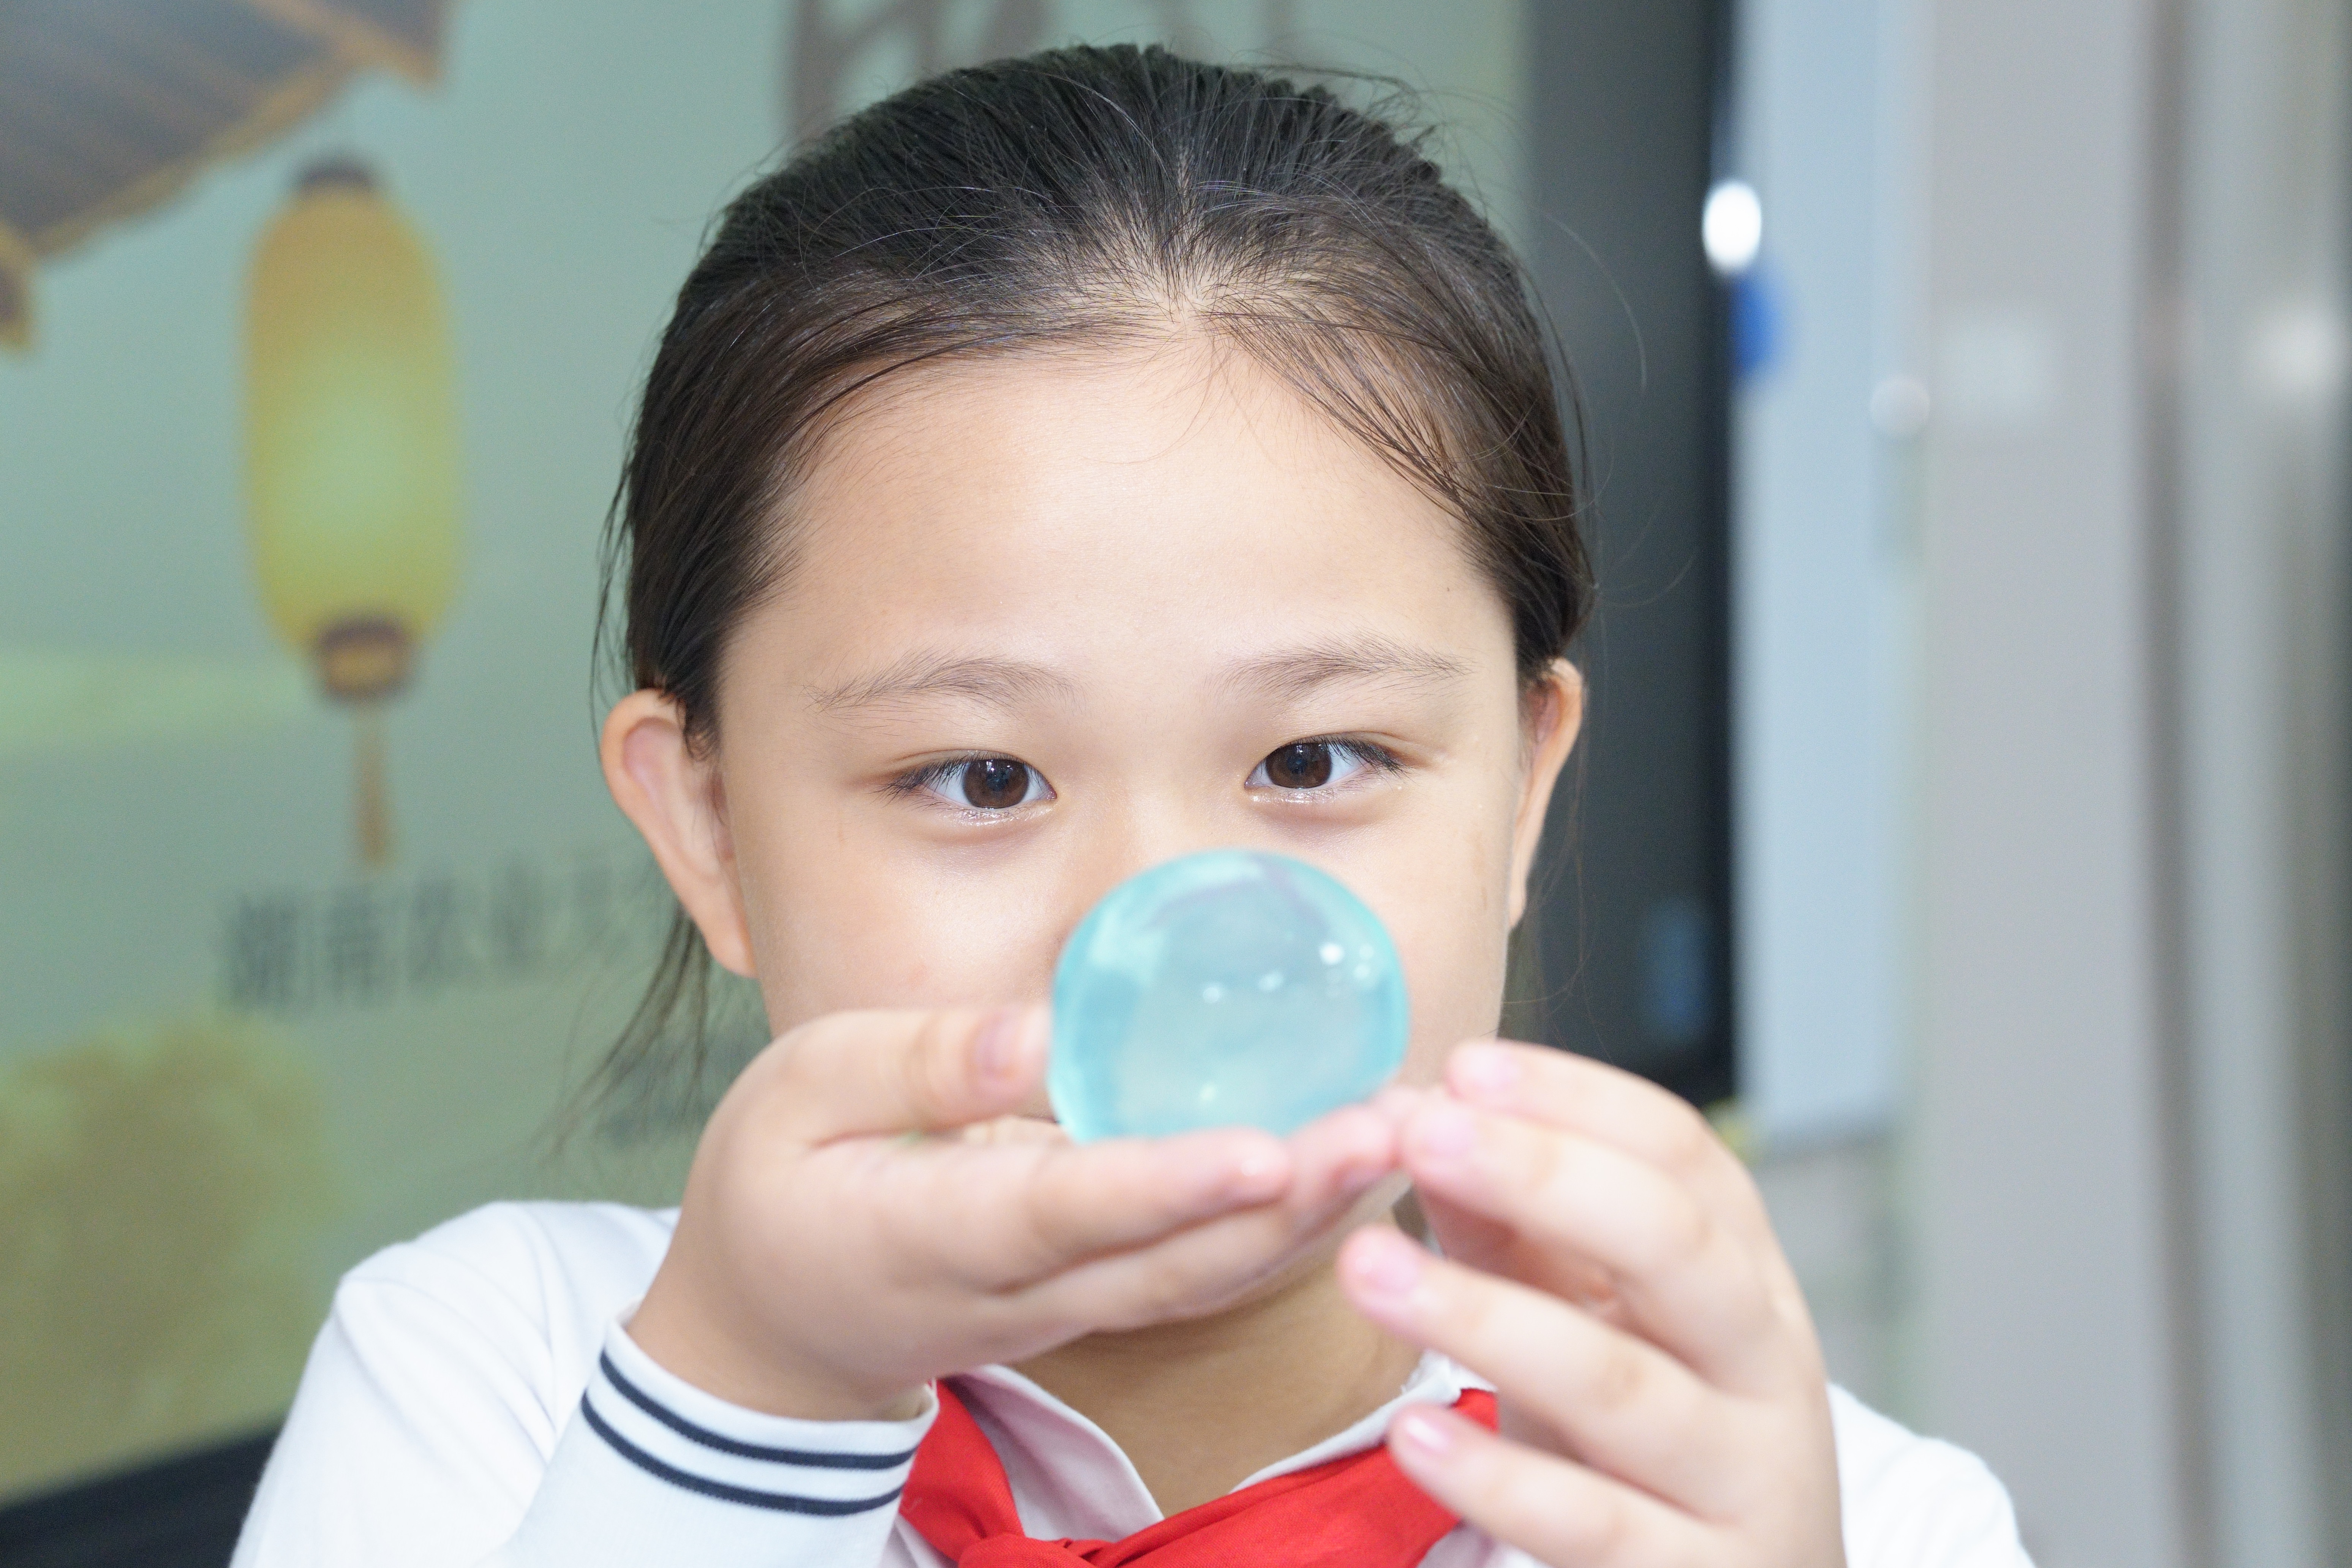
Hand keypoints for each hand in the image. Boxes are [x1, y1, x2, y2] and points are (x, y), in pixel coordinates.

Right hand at [631, 1005, 1397, 1420]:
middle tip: (1393, 1125)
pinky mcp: (1103, 1299)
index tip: (1264, 1151)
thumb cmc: (778, 1182)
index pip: (1065, 1209)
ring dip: (1317, 1219)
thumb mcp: (799, 1090)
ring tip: (1408, 1132)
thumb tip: (1042, 1037)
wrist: (775, 1324)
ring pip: (1209, 1281)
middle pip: (1173, 1260)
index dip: (1168, 1185)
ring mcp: (1071, 1308)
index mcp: (929, 1230)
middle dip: (1291, 1203)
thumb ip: (918, 1067)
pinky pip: (1210, 1276)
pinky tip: (1361, 1166)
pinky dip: (1293, 1231)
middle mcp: (1018, 1288)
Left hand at [1337, 1041, 1843, 1566]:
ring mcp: (1738, 1480)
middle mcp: (1762, 1366)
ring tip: (1367, 1267)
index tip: (1464, 1065)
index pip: (1683, 1156)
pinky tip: (1415, 1436)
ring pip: (1619, 1385)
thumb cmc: (1647, 1441)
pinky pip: (1594, 1525)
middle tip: (1422, 1133)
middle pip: (1672, 1248)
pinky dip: (1499, 1479)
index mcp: (1746, 1276)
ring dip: (1484, 1319)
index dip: (1578, 1101)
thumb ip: (1506, 1226)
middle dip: (1544, 1178)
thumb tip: (1407, 1115)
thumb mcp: (1592, 1321)